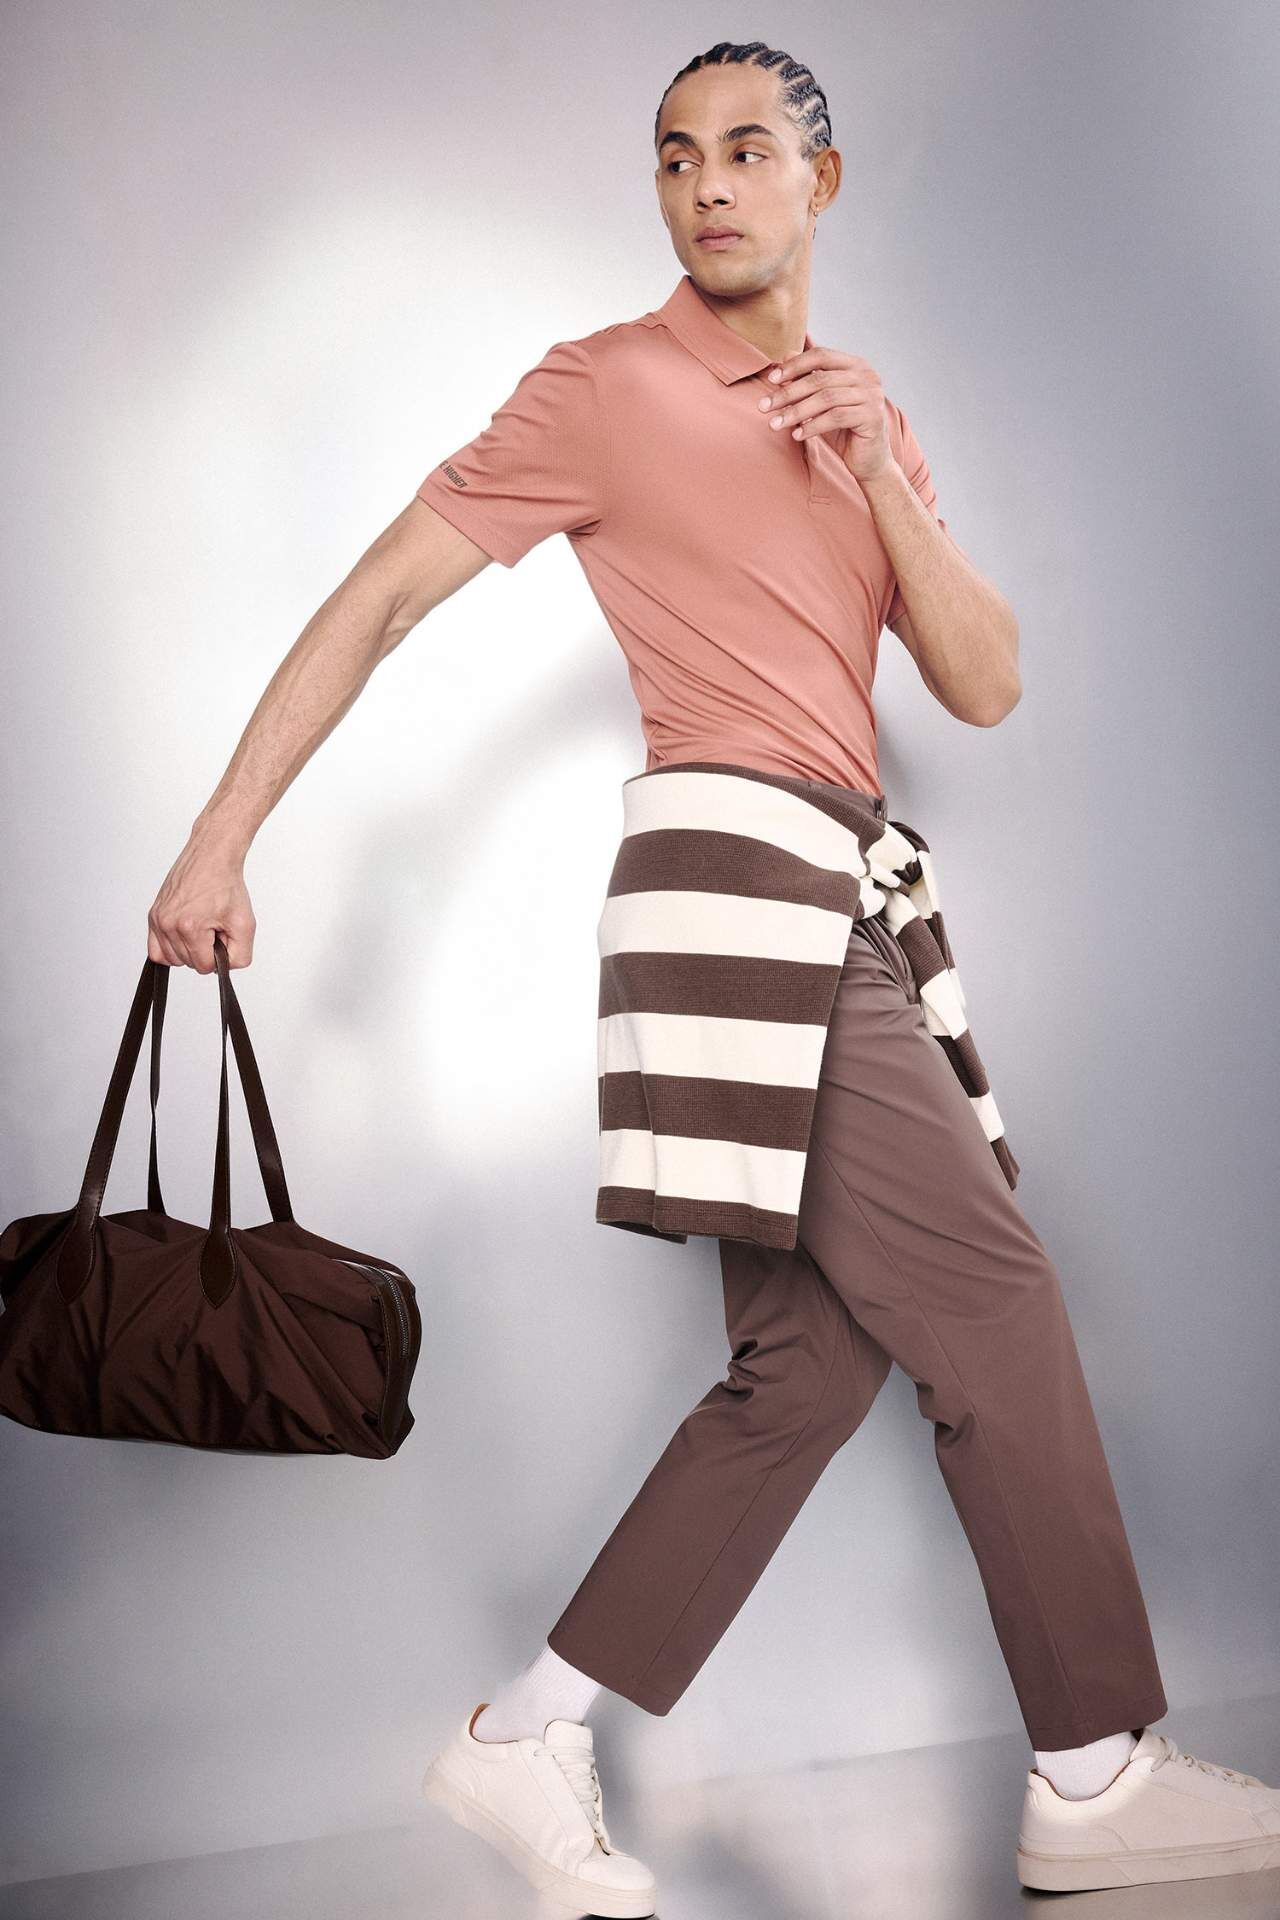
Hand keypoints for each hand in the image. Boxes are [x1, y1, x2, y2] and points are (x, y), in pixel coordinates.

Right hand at [147, 832, 255, 971]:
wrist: (211, 857)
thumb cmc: (226, 884)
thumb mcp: (245, 923)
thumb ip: (240, 955)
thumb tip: (223, 967)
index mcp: (190, 926)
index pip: (203, 966)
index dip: (218, 954)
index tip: (222, 934)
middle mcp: (168, 923)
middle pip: (187, 963)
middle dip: (204, 950)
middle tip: (213, 927)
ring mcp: (158, 919)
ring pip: (171, 959)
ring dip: (188, 950)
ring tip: (201, 928)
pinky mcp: (153, 915)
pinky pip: (155, 950)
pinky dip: (170, 949)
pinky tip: (185, 937)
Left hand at [759, 346, 893, 484]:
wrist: (869, 460)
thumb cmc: (844, 430)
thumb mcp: (822, 402)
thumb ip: (808, 378)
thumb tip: (785, 355)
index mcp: (856, 365)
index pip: (821, 355)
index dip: (794, 366)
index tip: (771, 379)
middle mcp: (868, 376)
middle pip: (820, 379)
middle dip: (788, 393)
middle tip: (764, 406)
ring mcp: (872, 396)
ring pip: (826, 398)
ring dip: (796, 412)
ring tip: (775, 424)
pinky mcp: (872, 417)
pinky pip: (836, 417)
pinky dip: (813, 426)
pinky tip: (797, 435)